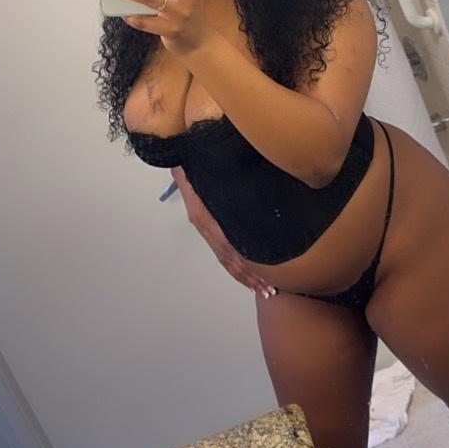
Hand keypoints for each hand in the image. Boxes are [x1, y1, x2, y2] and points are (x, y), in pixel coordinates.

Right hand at [171, 167, 277, 300]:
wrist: (178, 154)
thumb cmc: (194, 159)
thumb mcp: (203, 169)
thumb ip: (219, 180)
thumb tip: (246, 189)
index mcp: (204, 216)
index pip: (229, 249)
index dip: (246, 266)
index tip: (265, 279)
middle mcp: (204, 225)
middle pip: (228, 259)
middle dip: (249, 277)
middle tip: (270, 292)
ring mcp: (204, 226)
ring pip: (225, 258)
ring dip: (244, 275)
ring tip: (263, 289)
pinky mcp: (207, 225)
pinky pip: (222, 250)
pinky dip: (235, 265)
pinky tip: (248, 272)